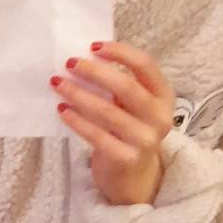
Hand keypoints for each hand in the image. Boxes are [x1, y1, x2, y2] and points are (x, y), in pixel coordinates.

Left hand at [51, 40, 174, 205]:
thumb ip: (119, 84)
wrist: (134, 175)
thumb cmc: (129, 129)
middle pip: (126, 87)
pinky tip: (62, 109)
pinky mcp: (126, 158)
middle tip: (69, 63)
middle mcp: (160, 117)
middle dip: (94, 72)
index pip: (146, 65)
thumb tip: (83, 57)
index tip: (93, 46)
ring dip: (79, 94)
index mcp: (164, 96)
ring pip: (107, 111)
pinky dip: (77, 120)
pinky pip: (96, 135)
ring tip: (58, 84)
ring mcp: (145, 140)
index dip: (120, 52)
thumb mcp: (133, 105)